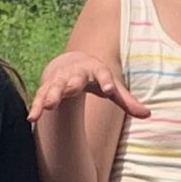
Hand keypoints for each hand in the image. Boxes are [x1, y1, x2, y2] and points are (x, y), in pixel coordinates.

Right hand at [28, 51, 146, 123]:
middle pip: (73, 79)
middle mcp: (75, 73)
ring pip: (54, 87)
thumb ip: (127, 101)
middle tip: (68, 90)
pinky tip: (32, 118)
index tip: (108, 89)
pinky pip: (40, 97)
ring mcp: (60, 80)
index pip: (102, 74)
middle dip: (70, 84)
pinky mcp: (47, 88)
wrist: (72, 63)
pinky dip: (36, 106)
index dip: (106, 81)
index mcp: (94, 70)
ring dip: (50, 96)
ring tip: (47, 106)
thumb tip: (148, 114)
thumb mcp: (113, 88)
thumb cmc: (97, 78)